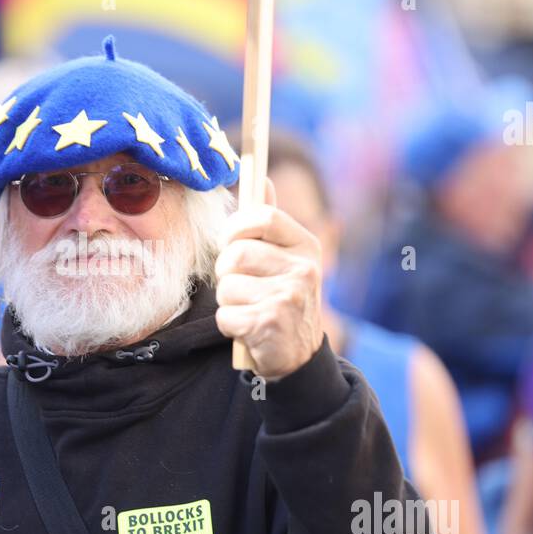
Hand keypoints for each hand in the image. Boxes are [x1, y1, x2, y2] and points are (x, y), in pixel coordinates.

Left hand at [214, 179, 324, 381]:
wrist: (300, 356)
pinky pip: (226, 316)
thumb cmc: (283, 299)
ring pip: (227, 287)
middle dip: (228, 273)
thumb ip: (270, 222)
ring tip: (249, 309)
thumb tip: (259, 177)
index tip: (231, 242)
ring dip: (229, 302)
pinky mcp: (272, 324)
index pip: (263, 216)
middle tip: (243, 287)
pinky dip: (229, 326)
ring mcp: (289, 297)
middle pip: (236, 254)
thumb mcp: (286, 258)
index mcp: (305, 245)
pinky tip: (249, 329)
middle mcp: (303, 269)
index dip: (236, 227)